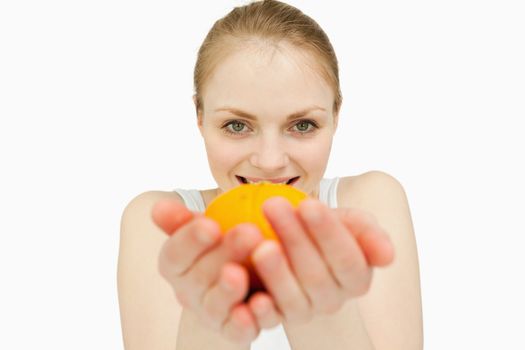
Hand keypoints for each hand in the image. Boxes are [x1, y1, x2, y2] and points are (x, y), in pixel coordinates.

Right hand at [151, 199, 266, 343]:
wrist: (248, 275)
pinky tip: (263, 302)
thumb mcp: (206, 227)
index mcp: (176, 265)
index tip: (210, 225)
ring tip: (243, 274)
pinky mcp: (236, 332)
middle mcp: (189, 293)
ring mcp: (212, 314)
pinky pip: (239, 332)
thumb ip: (183, 219)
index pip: (175, 254)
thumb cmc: (223, 245)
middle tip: (249, 233)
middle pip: (199, 277)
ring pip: (215, 306)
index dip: (190, 240)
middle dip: (224, 255)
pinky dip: (249, 320)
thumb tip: (159, 207)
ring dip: (229, 290)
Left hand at [247, 197, 394, 323]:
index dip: (327, 232)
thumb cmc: (321, 229)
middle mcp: (332, 299)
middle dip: (294, 238)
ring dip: (276, 272)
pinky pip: (270, 320)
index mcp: (356, 278)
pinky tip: (254, 297)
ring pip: (293, 298)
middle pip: (316, 275)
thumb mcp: (348, 223)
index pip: (347, 259)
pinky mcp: (276, 318)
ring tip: (260, 246)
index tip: (308, 204)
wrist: (293, 242)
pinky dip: (262, 312)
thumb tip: (388, 255)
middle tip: (273, 206)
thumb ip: (367, 233)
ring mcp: (304, 311)